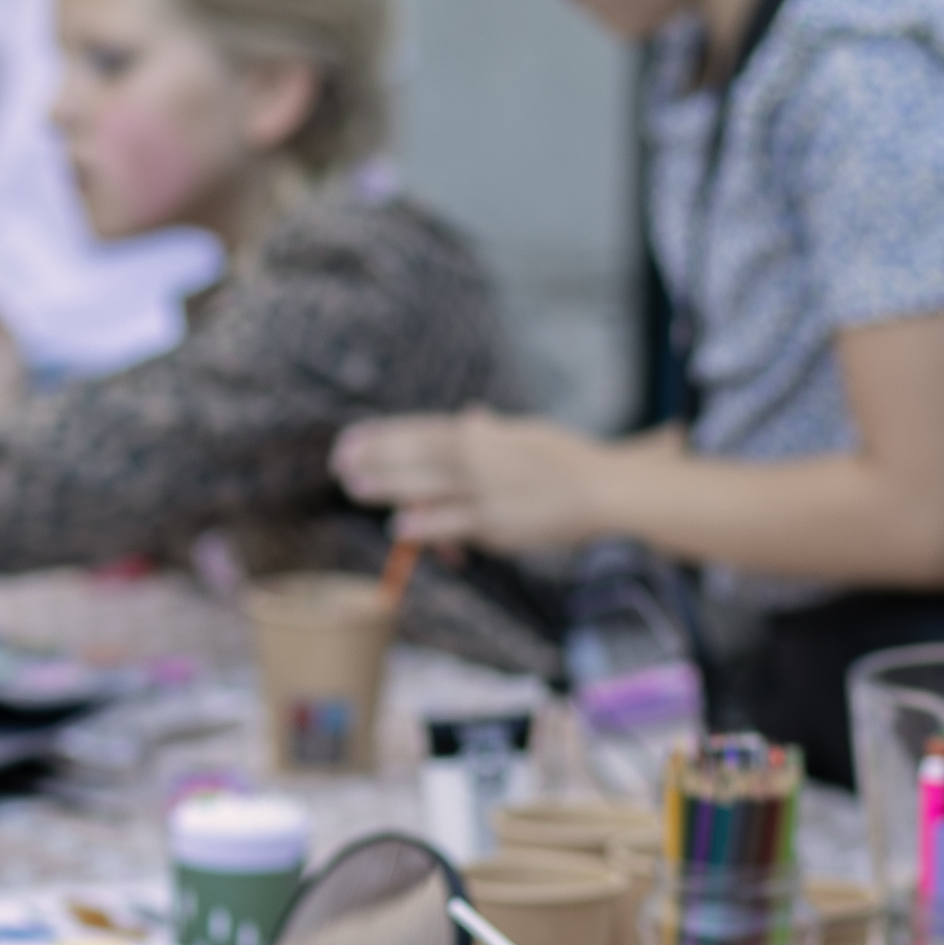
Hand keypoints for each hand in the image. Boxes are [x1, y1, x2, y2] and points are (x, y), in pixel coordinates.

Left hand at [333, 408, 625, 553]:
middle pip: (417, 454)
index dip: (384, 435)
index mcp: (485, 435)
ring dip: (388, 485)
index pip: (423, 430)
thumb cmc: (568, 462)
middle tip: (338, 461)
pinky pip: (455, 523)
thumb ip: (493, 432)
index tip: (351, 438)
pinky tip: (398, 527)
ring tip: (354, 487)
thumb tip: (469, 416)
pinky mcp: (499, 523)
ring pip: (429, 485)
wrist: (605, 489)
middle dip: (376, 457)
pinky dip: (426, 524)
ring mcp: (488, 489)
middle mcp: (482, 456)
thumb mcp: (528, 434)